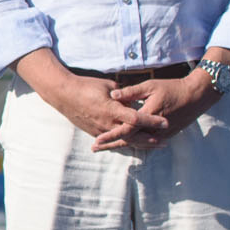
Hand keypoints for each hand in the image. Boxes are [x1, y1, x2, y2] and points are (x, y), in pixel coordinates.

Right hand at [32, 68, 167, 150]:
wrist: (63, 94)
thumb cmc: (86, 86)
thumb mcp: (108, 85)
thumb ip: (124, 94)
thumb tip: (135, 101)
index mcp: (111, 108)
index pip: (136, 118)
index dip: (151, 121)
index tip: (165, 121)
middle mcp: (106, 122)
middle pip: (132, 135)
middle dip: (149, 138)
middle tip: (165, 140)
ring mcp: (100, 130)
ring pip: (124, 140)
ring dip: (141, 143)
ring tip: (156, 144)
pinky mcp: (95, 133)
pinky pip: (114, 140)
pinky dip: (127, 142)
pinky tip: (138, 144)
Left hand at [103, 70, 217, 150]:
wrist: (197, 96)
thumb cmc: (172, 88)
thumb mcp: (150, 86)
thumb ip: (131, 92)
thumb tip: (113, 95)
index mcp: (149, 116)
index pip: (126, 130)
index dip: (110, 136)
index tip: (96, 140)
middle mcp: (155, 129)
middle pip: (129, 141)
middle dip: (111, 145)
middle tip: (94, 148)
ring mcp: (162, 134)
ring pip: (138, 143)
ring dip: (121, 145)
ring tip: (105, 147)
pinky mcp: (167, 135)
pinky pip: (147, 142)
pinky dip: (134, 143)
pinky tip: (124, 144)